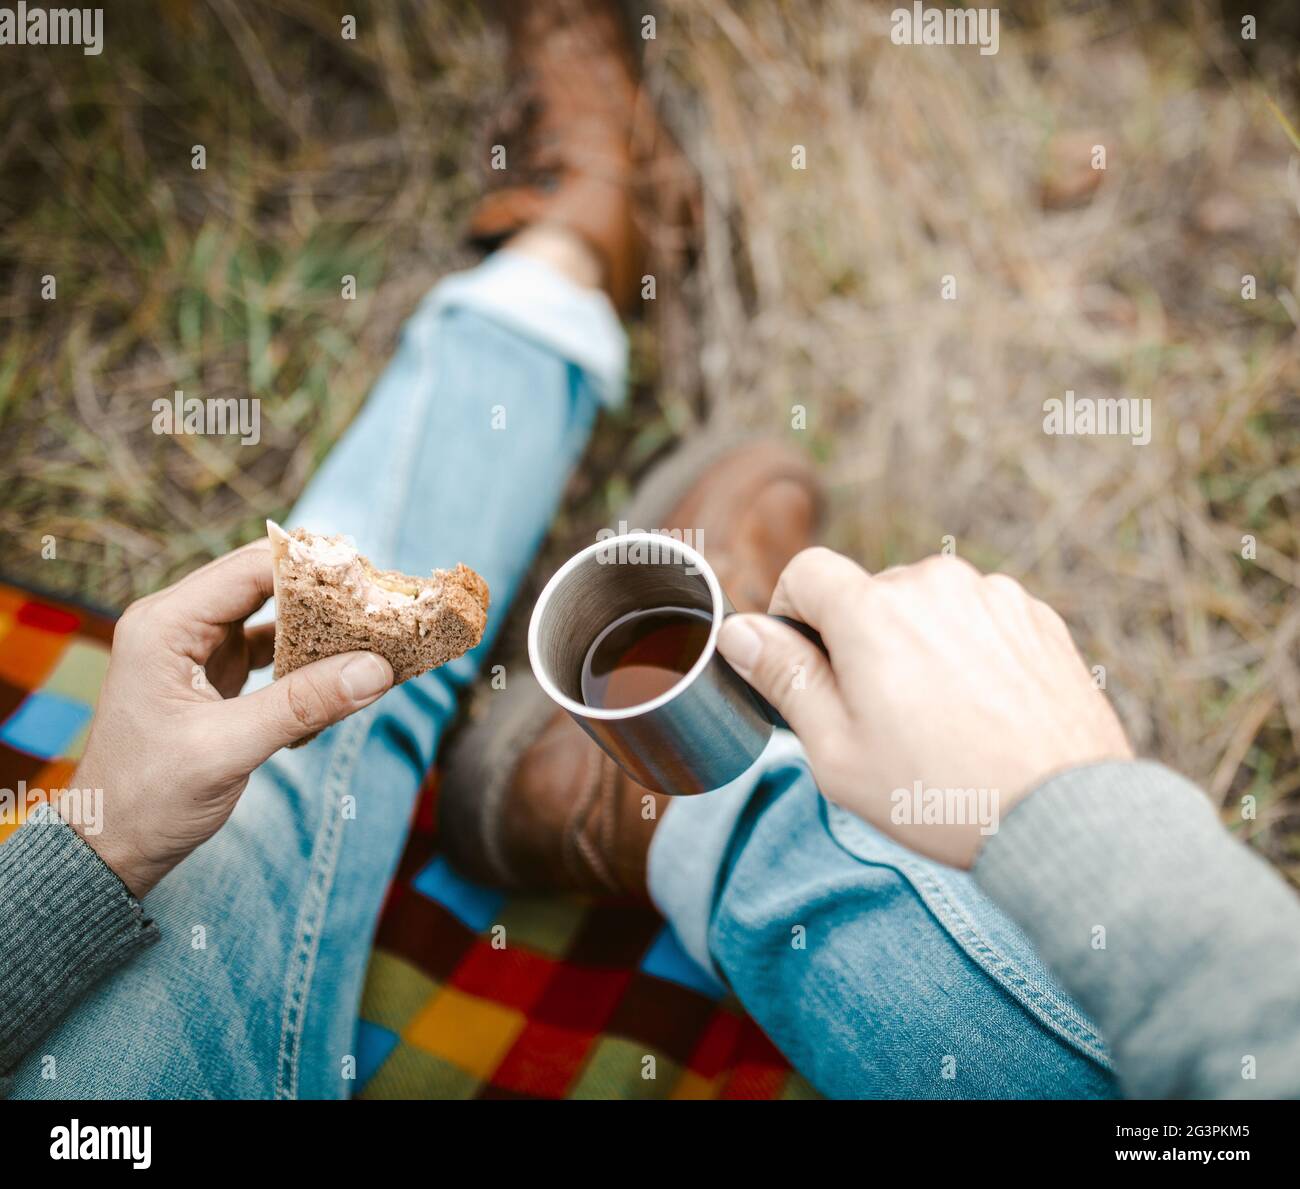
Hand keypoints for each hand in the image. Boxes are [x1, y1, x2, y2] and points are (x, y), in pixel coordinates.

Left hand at [67, 540, 393, 897]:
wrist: (111, 846)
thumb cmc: (147, 799)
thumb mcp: (228, 750)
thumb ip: (302, 704)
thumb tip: (376, 669)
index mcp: (164, 625)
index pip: (249, 571)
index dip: (312, 571)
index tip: (371, 584)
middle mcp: (178, 624)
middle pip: (264, 582)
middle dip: (324, 594)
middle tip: (382, 607)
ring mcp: (197, 647)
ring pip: (273, 614)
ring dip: (320, 626)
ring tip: (372, 636)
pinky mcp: (215, 672)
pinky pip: (273, 648)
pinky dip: (307, 660)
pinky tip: (340, 677)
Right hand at [717, 549, 1132, 866]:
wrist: (1064, 818)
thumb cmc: (940, 793)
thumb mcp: (835, 750)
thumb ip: (783, 678)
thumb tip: (737, 631)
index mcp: (873, 611)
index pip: (807, 572)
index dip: (791, 614)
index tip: (804, 663)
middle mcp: (934, 583)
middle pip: (869, 593)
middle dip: (860, 640)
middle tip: (879, 715)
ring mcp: (993, 596)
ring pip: (927, 604)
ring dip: (917, 641)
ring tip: (938, 716)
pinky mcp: (1037, 617)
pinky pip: (978, 617)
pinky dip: (967, 649)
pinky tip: (981, 708)